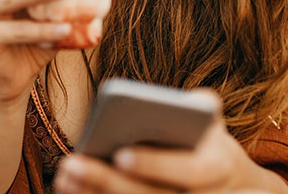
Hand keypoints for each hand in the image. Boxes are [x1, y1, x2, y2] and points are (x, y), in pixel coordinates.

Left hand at [54, 91, 287, 193]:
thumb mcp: (209, 116)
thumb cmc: (205, 137)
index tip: (121, 154)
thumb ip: (201, 104)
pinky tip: (69, 188)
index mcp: (217, 167)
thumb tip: (185, 102)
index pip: (188, 170)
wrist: (223, 180)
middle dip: (108, 181)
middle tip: (72, 165)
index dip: (155, 164)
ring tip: (63, 176)